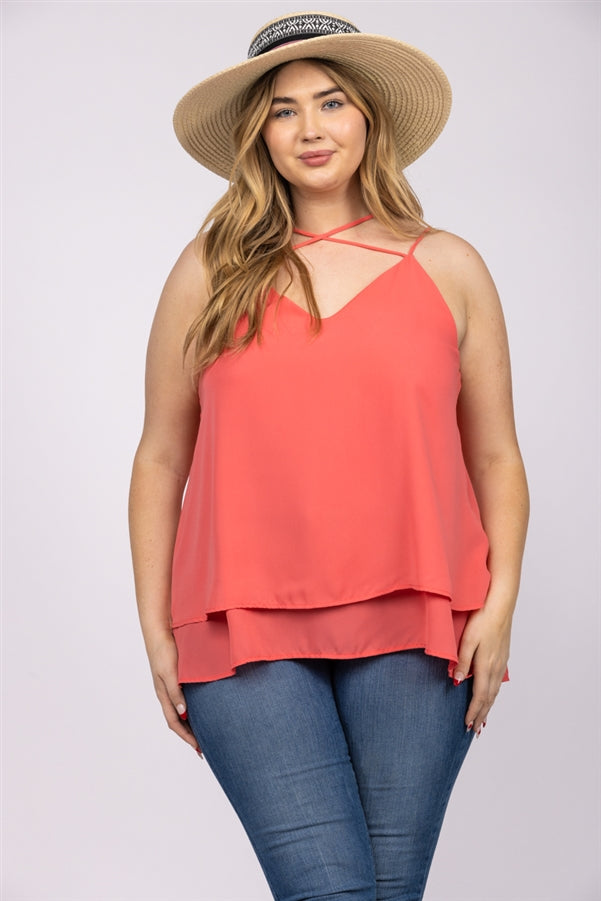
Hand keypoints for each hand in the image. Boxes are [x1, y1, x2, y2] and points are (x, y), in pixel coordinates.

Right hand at [145, 631, 200, 752]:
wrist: (159, 632)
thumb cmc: (163, 651)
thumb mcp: (169, 672)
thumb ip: (175, 692)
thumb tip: (183, 713)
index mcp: (163, 695)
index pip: (175, 723)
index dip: (187, 737)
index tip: (199, 749)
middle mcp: (167, 694)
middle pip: (178, 721)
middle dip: (190, 736)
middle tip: (204, 748)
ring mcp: (171, 686)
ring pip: (182, 711)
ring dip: (192, 724)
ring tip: (204, 733)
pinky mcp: (177, 678)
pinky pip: (185, 699)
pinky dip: (193, 709)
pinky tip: (202, 709)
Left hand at [452, 605, 511, 735]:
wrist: (500, 606)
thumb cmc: (482, 619)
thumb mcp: (467, 639)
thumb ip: (462, 661)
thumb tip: (457, 682)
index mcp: (485, 665)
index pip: (479, 696)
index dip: (473, 712)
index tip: (467, 725)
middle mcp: (496, 668)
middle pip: (489, 698)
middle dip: (481, 715)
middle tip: (475, 730)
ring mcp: (501, 662)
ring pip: (495, 691)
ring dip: (488, 707)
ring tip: (482, 720)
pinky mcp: (503, 657)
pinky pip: (498, 683)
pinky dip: (493, 695)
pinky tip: (490, 696)